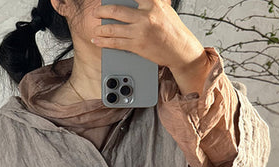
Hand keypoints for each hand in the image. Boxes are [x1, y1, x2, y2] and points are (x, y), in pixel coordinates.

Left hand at [91, 0, 205, 72]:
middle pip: (116, 10)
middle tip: (96, 12)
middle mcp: (145, 16)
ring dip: (101, 29)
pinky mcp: (138, 46)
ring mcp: (140, 31)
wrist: (182, 50)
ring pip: (114, 28)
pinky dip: (104, 42)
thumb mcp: (164, 9)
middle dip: (102, 11)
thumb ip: (148, 3)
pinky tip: (99, 40)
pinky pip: (117, 43)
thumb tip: (133, 1)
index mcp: (152, 3)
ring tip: (96, 29)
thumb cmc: (173, 30)